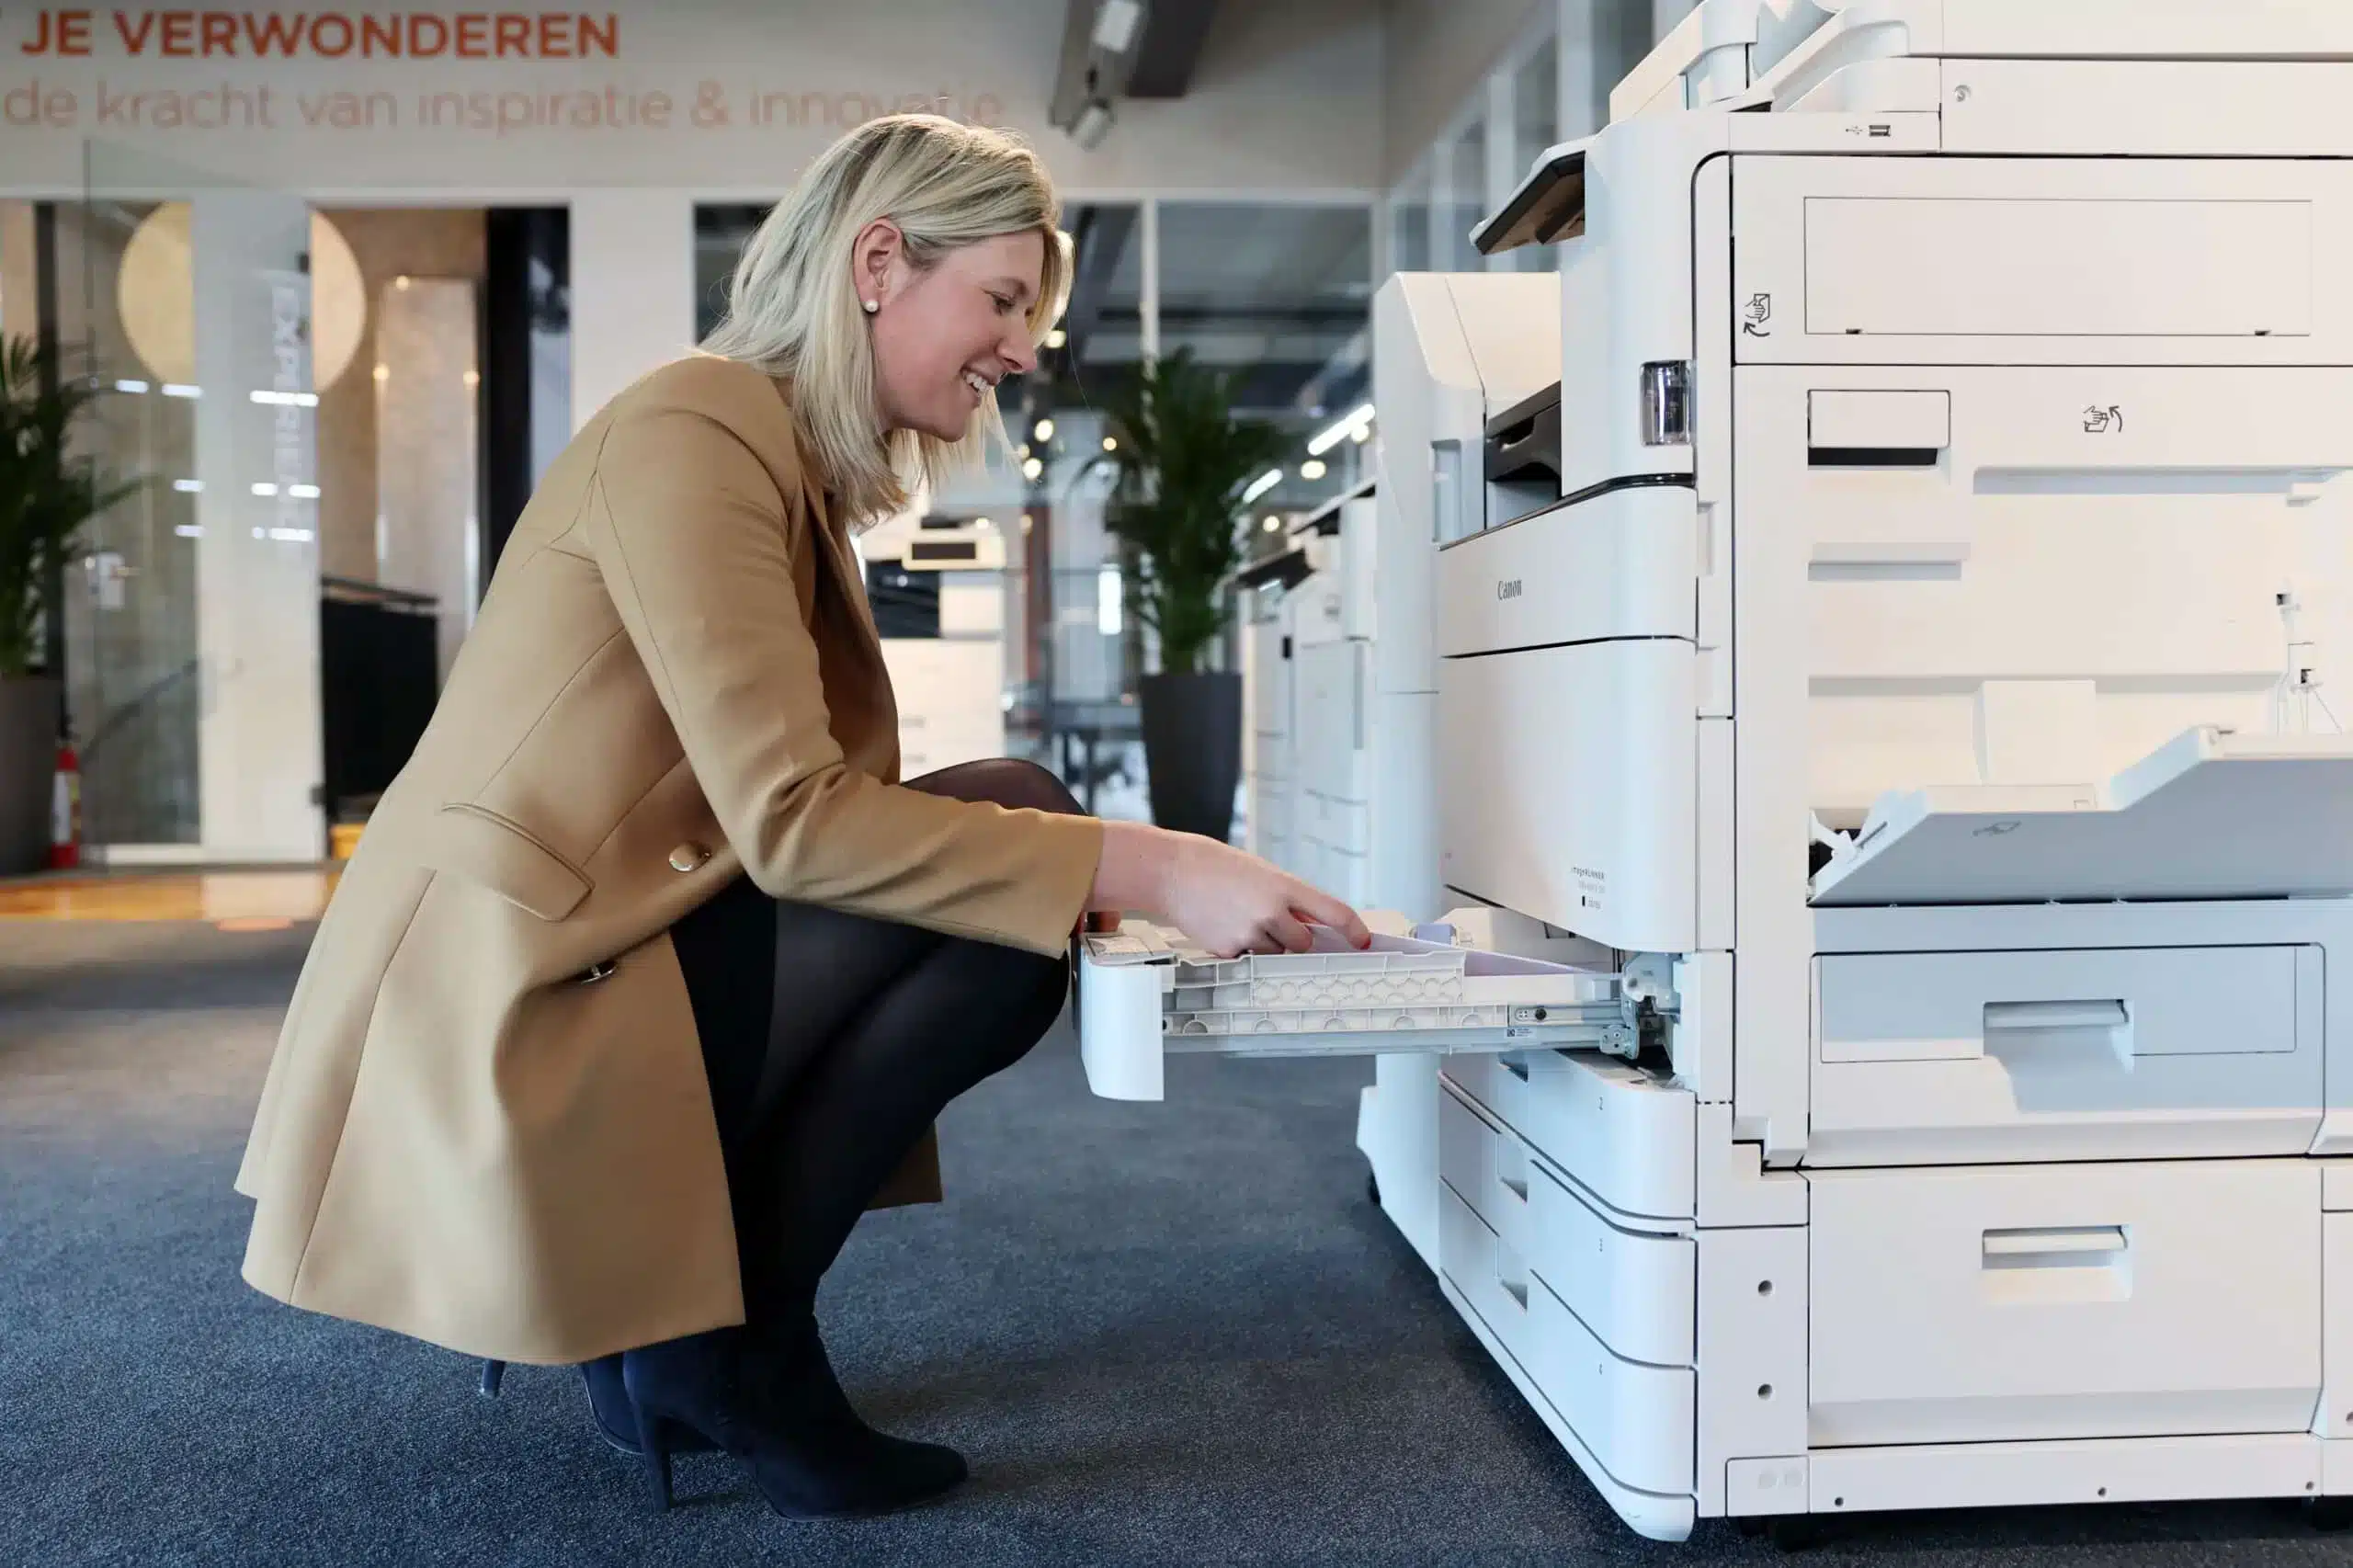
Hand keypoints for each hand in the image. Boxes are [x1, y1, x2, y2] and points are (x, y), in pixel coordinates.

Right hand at [1091, 821, 1370, 958]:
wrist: (1171, 872)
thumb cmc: (1216, 867)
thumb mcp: (1260, 873)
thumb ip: (1287, 897)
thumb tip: (1311, 926)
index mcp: (1284, 886)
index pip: (1333, 911)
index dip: (1354, 929)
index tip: (1364, 941)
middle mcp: (1271, 912)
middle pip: (1304, 943)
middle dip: (1294, 937)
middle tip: (1270, 919)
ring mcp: (1250, 934)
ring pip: (1275, 953)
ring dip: (1266, 943)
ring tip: (1238, 917)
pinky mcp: (1229, 950)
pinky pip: (1248, 959)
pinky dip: (1241, 948)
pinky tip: (1222, 925)